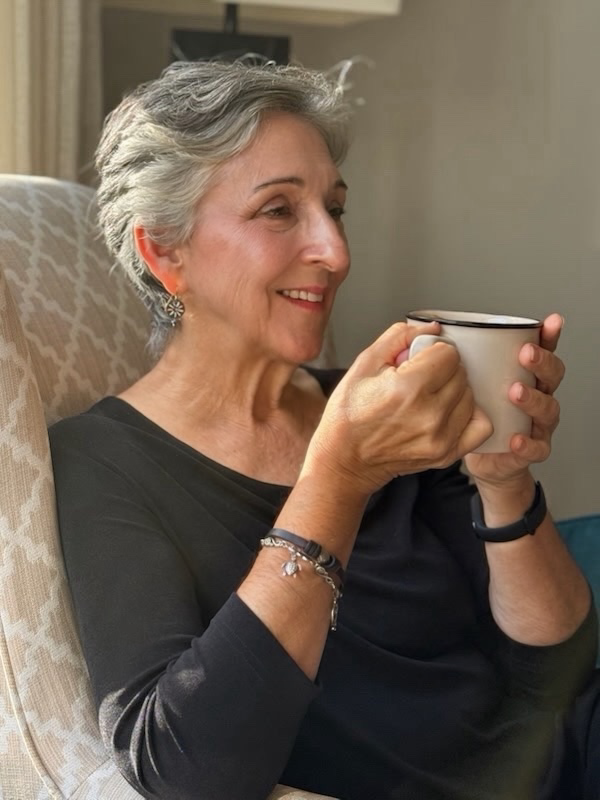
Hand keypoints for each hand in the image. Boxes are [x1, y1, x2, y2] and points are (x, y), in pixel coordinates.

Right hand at [307, 322, 492, 493]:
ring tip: (428, 396)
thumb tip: (432, 328)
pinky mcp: (447, 454)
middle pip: (461, 373)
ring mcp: (441, 438)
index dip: (432, 351)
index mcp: (407, 388)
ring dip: (454, 391)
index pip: (448, 353)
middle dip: (442, 370)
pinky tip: (449, 412)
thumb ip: (399, 337)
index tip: (418, 360)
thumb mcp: (363, 364)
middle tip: (419, 379)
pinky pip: (480, 425)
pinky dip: (470, 414)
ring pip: (470, 396)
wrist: (344, 459)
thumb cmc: (348, 414)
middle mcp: (429, 414)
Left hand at [465, 313, 564, 488]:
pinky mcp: (530, 449)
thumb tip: (434, 331)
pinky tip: (515, 438)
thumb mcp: (469, 381)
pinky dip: (527, 443)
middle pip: (551, 375)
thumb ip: (460, 358)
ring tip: (515, 392)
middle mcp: (537, 394)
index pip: (543, 350)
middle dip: (541, 363)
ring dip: (533, 399)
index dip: (549, 336)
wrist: (484, 455)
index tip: (549, 322)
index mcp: (524, 374)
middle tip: (525, 355)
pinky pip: (536, 447)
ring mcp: (537, 423)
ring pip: (547, 408)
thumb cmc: (476, 412)